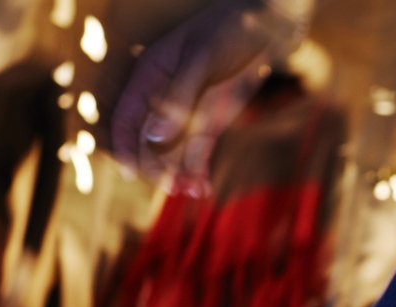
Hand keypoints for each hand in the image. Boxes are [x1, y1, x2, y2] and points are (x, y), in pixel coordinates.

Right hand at [110, 0, 304, 185]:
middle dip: (157, 166)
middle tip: (173, 187)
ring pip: (174, 151)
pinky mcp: (210, 121)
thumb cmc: (231, 28)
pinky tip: (203, 189)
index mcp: (150, 75)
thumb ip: (179, 97)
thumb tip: (152, 137)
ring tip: (191, 192)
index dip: (125, 146)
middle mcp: (164, 97)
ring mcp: (188, 111)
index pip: (126, 117)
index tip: (131, 174)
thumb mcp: (203, 59)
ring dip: (179, 174)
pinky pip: (198, 151)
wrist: (270, 25)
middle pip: (148, 141)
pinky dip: (198, 170)